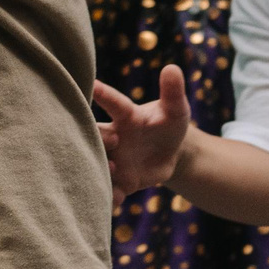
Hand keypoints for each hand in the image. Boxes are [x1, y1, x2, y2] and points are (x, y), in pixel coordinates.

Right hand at [91, 67, 192, 200]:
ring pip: (98, 162)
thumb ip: (173, 92)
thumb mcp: (176, 109)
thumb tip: (173, 68)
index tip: (91, 85)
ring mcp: (114, 159)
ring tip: (113, 172)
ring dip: (101, 168)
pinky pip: (111, 188)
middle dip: (96, 138)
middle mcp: (114, 136)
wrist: (171, 152)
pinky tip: (117, 200)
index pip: (113, 102)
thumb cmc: (169, 123)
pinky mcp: (120, 180)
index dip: (103, 94)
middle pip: (95, 134)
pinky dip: (112, 195)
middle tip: (112, 142)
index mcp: (127, 116)